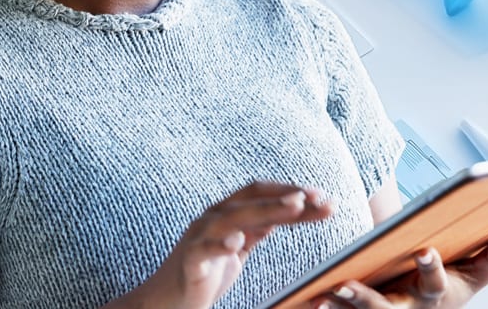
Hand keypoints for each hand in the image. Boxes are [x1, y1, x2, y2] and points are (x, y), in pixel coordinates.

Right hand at [131, 181, 333, 308]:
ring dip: (266, 209)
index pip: (262, 193)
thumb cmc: (202, 274)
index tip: (322, 196)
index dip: (291, 190)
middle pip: (253, 198)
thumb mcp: (236, 249)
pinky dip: (220, 243)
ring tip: (294, 206)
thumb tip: (279, 215)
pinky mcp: (189, 261)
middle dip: (289, 196)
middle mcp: (213, 218)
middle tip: (318, 197)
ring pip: (234, 216)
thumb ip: (255, 230)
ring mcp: (199, 237)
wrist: (165, 301)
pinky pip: (204, 249)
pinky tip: (236, 242)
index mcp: (227, 214)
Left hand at [311, 230, 487, 308]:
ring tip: (320, 296)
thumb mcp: (476, 274)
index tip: (424, 250)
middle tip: (342, 286)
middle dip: (364, 301)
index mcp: (437, 295)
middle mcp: (409, 308)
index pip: (435, 282)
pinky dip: (331, 308)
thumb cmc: (454, 284)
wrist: (435, 306)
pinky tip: (310, 300)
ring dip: (340, 307)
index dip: (431, 267)